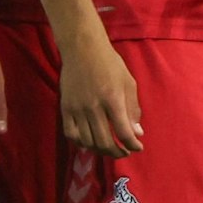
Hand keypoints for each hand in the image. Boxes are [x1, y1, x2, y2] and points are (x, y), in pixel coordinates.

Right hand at [58, 34, 141, 156]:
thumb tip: (137, 133)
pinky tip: (90, 143)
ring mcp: (77, 109)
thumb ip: (133, 109)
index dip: (132, 144)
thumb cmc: (111, 65)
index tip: (138, 147)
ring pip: (87, 141)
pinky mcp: (65, 109)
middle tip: (125, 152)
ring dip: (100, 150)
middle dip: (117, 152)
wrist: (83, 50)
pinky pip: (71, 134)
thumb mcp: (129, 83)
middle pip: (104, 141)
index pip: (123, 132)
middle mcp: (93, 107)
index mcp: (113, 100)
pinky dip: (81, 143)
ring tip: (110, 149)